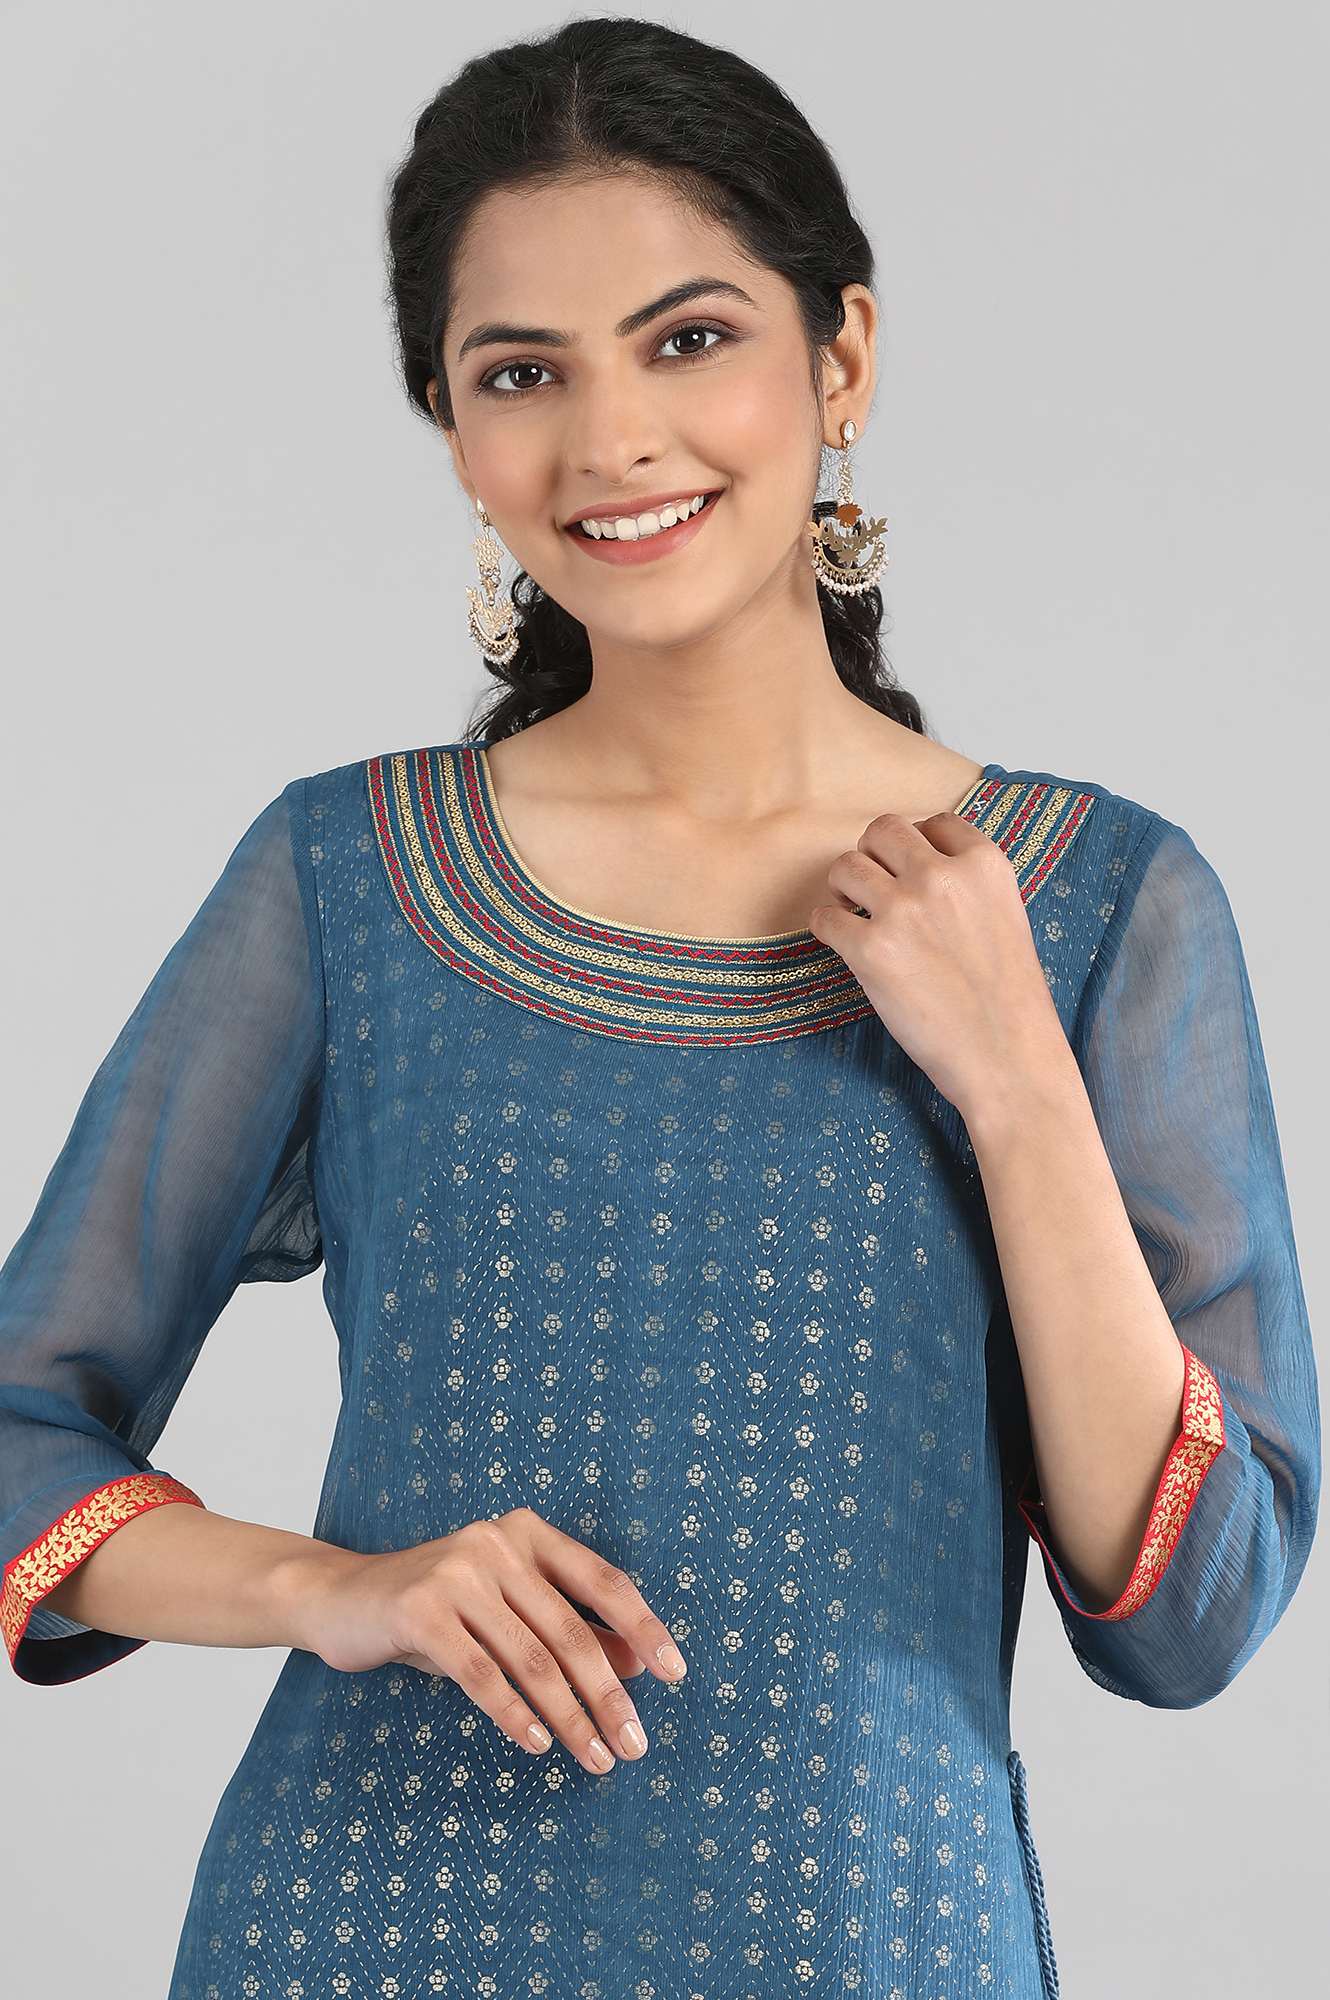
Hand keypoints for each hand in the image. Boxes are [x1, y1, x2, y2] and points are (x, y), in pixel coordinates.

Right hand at [292, 1508, 686, 1771]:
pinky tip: (536, 1744)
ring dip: (569, 1717)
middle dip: (608, 1695)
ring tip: (595, 1757)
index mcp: (528, 1533)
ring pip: (531, 1658)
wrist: (341, 1598)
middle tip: (634, 1745)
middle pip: (570, 1631)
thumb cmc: (438, 1613)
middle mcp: (497, 1541)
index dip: (642, 1627)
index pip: (602, 1580)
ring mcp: (457, 1571)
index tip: (675, 1674)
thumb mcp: (507, 1614)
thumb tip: (635, 1665)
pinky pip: (480, 1673)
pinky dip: (513, 1713)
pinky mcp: (420, 1610)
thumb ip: (568, 1629)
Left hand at [808, 810, 1068, 1123]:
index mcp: (984, 864)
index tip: (911, 871)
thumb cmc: (1010, 1000)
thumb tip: (920, 865)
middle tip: (872, 885)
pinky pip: (825, 916)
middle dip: (872, 854)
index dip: (917, 845)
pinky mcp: (870, 949)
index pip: (934, 823)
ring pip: (845, 865)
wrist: (1009, 1059)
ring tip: (855, 913)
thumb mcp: (1007, 917)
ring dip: (843, 887)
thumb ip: (968, 884)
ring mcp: (903, 910)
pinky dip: (827, 927)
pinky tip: (844, 944)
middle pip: (882, 830)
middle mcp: (942, 877)